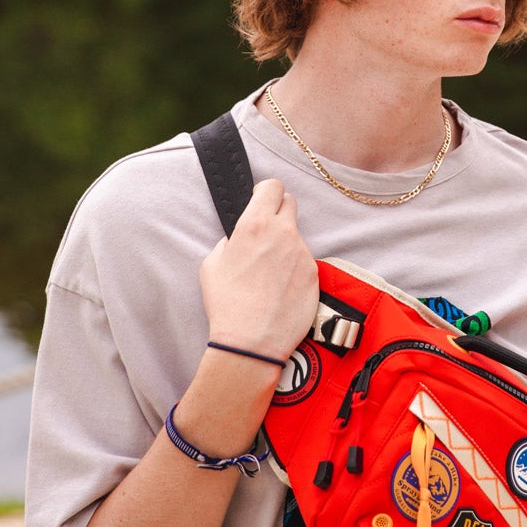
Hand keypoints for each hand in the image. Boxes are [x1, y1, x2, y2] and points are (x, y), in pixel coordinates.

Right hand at [199, 179, 318, 361]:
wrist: (252, 341)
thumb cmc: (227, 304)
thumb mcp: (212, 264)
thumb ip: (230, 241)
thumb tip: (239, 238)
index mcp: (255, 224)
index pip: (272, 186)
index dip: (265, 192)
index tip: (261, 201)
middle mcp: (284, 233)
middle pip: (290, 203)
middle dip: (279, 211)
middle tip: (267, 231)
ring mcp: (303, 254)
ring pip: (297, 237)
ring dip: (285, 246)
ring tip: (269, 274)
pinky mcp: (315, 275)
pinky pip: (304, 262)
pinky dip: (294, 270)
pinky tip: (281, 289)